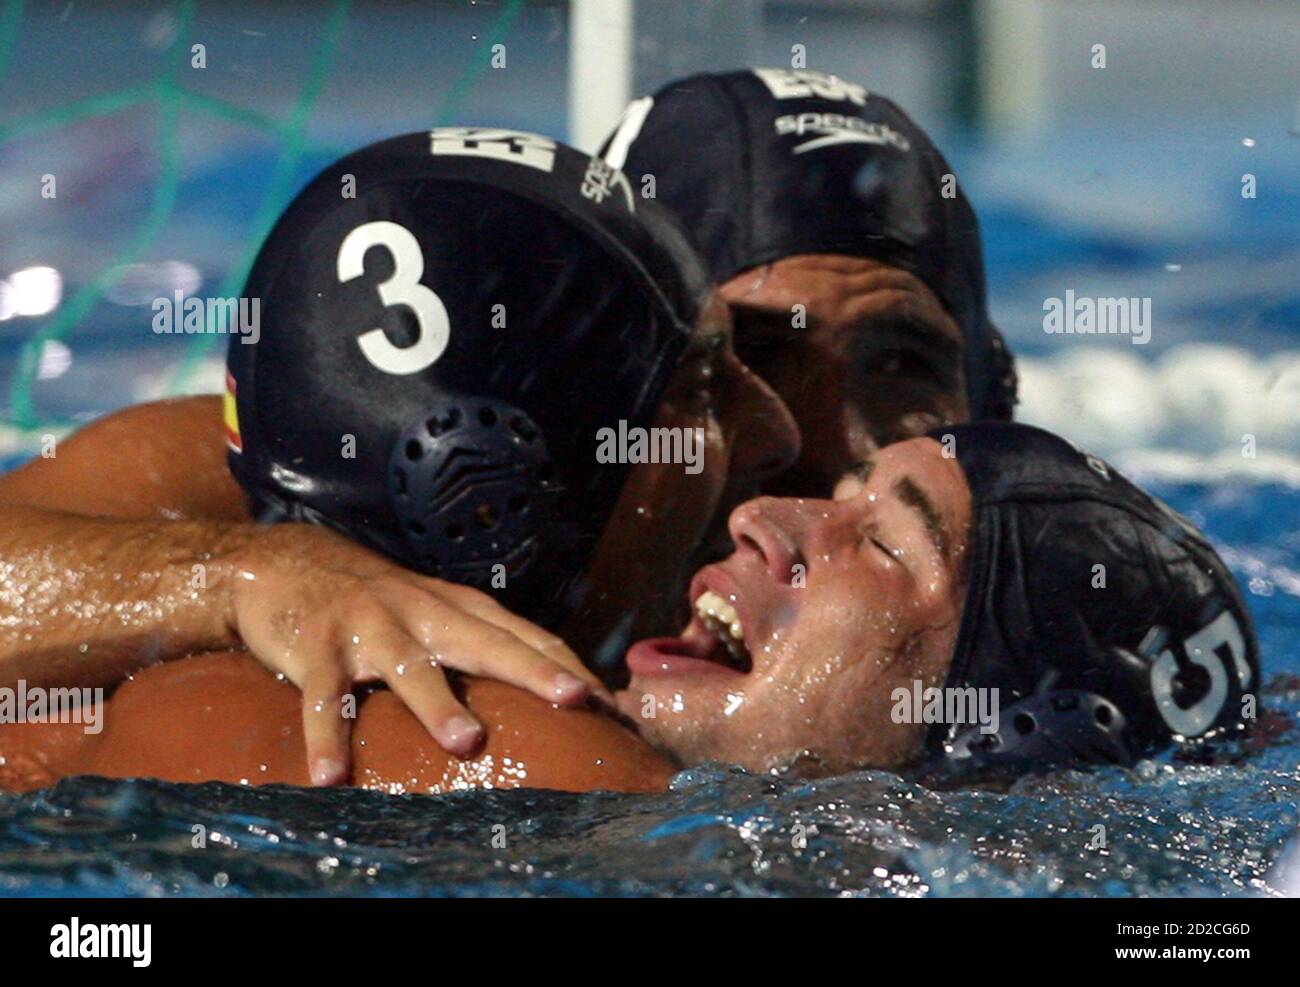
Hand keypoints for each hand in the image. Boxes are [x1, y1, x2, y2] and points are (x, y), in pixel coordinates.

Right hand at [222, 522, 609, 784]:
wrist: (289, 562)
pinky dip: (326, 736)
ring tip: (465, 741)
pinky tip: (331, 775)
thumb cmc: (379, 601)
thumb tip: (551, 690)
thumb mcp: (437, 612)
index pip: (525, 636)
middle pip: (485, 641)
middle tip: (574, 698)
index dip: (567, 667)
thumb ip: (484, 645)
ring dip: (437, 703)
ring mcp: (370, 628)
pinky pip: (324, 697)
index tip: (608, 704)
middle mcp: (422, 612)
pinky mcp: (317, 649)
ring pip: (409, 667)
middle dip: (532, 670)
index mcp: (458, 607)